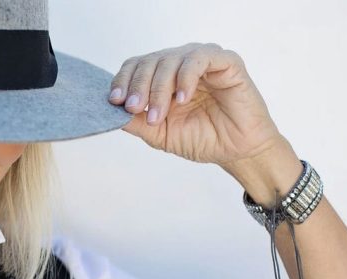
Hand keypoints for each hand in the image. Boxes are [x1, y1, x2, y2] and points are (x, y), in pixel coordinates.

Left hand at [108, 42, 286, 175]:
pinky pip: (199, 59)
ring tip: (159, 114)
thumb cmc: (200, 139)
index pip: (135, 67)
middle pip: (149, 61)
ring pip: (171, 59)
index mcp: (162, 77)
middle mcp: (179, 64)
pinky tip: (182, 99)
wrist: (236, 151)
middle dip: (139, 86)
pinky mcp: (226, 61)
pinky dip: (185, 78)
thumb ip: (136, 122)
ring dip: (160, 87)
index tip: (115, 101)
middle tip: (135, 108)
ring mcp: (202, 60)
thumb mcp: (159, 133)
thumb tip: (110, 112)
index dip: (123, 81)